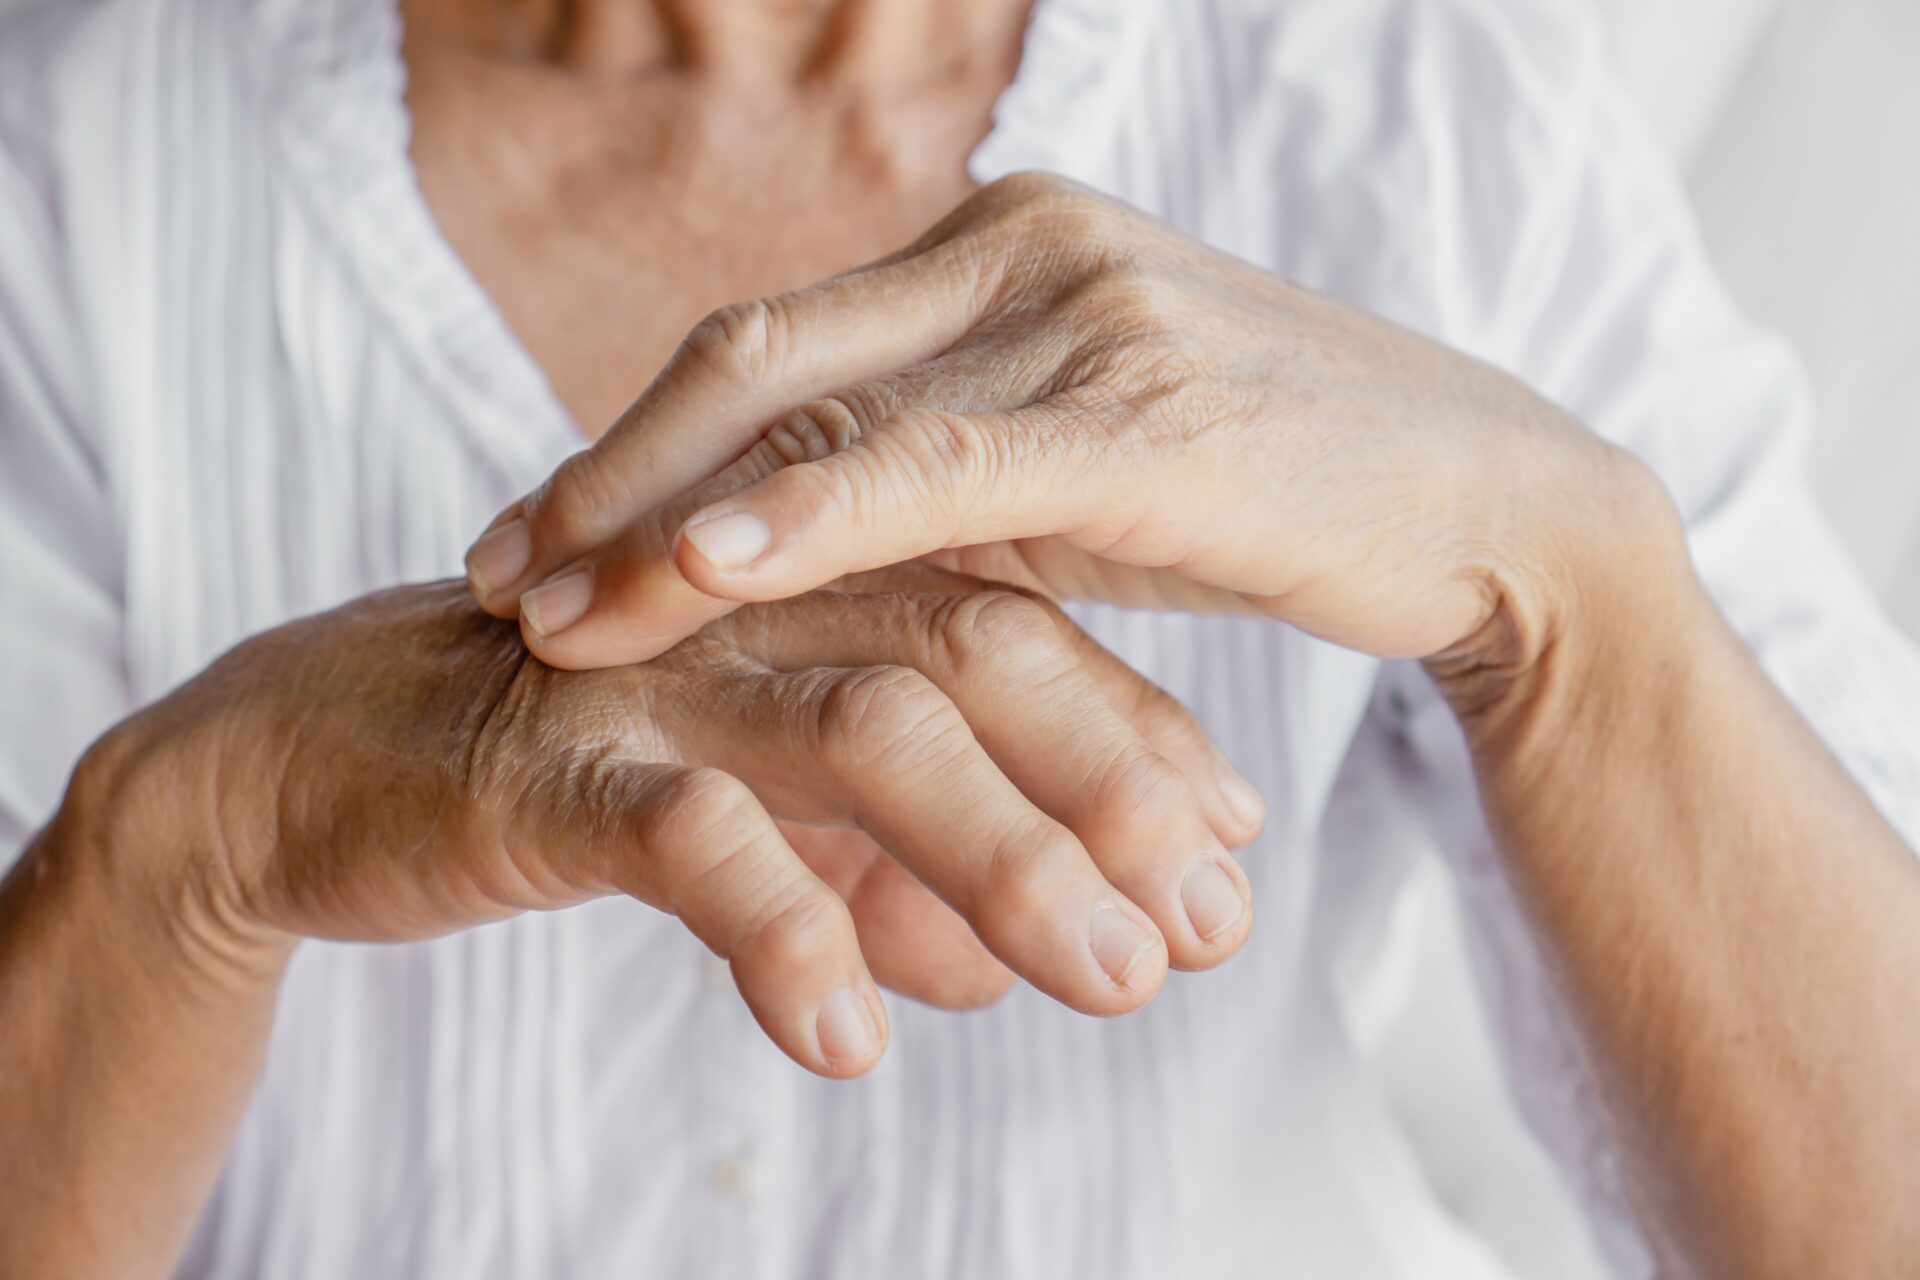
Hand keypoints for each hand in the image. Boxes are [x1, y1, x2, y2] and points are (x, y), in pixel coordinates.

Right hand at [99, 568, 1260, 1077]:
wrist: (326, 758)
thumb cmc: (580, 775)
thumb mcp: (763, 822)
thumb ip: (884, 875)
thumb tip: (1011, 967)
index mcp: (815, 587)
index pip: (1016, 631)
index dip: (1137, 739)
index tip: (1233, 851)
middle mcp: (756, 602)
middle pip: (974, 649)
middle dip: (1110, 783)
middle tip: (1206, 922)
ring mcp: (657, 670)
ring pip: (863, 729)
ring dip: (1000, 855)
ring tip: (1105, 979)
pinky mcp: (550, 759)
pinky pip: (689, 836)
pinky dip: (786, 929)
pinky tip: (854, 1038)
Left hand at [463, 171, 1643, 678]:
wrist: (1478, 506)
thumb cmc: (1265, 493)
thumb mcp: (1071, 475)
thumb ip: (939, 481)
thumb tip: (783, 553)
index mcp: (996, 243)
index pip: (768, 337)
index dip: (631, 440)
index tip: (534, 537)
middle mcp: (1024, 244)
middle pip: (755, 352)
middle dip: (608, 476)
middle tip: (497, 578)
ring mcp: (1084, 313)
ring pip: (822, 406)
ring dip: (666, 516)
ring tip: (550, 613)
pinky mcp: (1142, 408)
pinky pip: (939, 462)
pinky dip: (812, 513)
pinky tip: (703, 567)